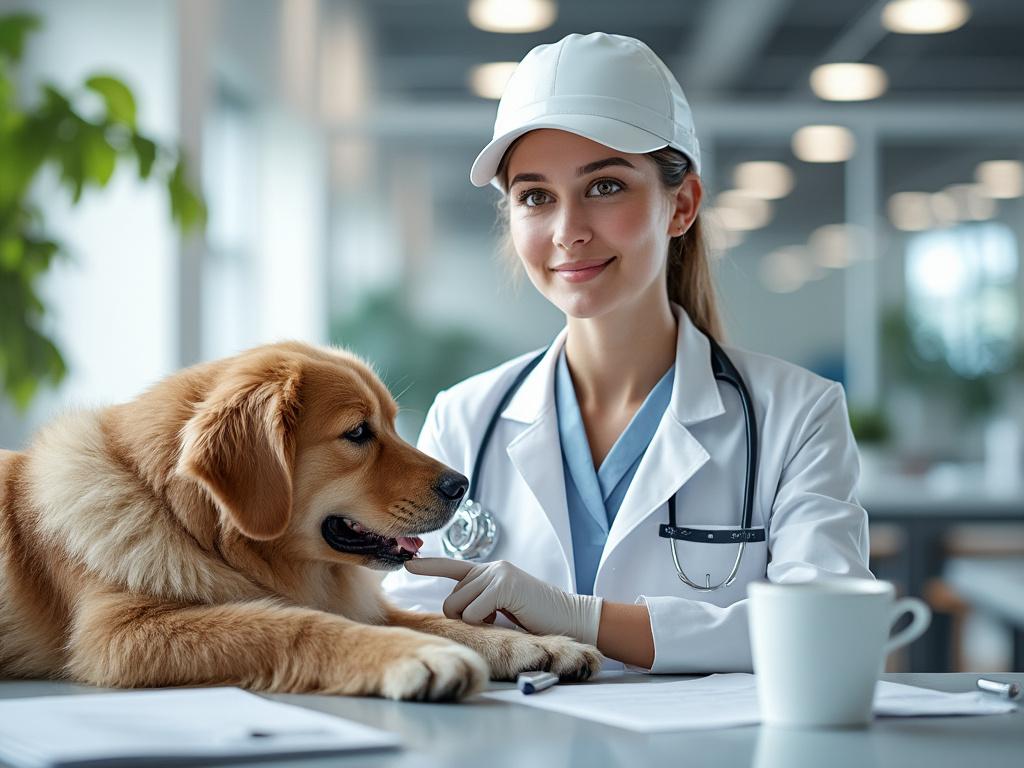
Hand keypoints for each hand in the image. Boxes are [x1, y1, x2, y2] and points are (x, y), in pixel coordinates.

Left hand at [404, 558, 602, 644]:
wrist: (571, 618)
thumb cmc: (536, 618)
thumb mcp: (503, 606)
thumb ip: (480, 601)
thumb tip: (455, 611)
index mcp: (488, 572)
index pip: (452, 567)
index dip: (429, 566)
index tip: (407, 563)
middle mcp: (490, 568)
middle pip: (450, 599)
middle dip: (463, 618)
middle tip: (491, 621)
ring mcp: (497, 574)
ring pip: (457, 606)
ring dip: (474, 622)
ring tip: (501, 617)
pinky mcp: (503, 585)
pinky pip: (472, 613)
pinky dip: (484, 623)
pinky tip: (507, 616)